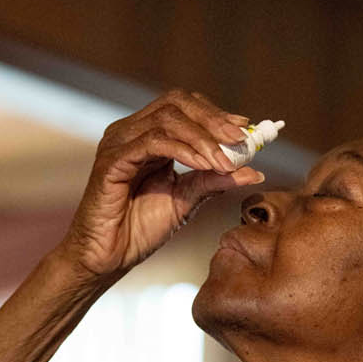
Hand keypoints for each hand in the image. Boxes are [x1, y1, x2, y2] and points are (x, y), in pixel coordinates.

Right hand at [55, 90, 266, 283]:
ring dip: (203, 138)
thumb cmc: (139, 229)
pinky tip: (202, 165)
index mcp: (145, 136)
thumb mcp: (187, 200)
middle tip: (241, 140)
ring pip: (167, 119)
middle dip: (214, 120)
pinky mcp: (110, 162)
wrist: (108, 258)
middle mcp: (129, 132)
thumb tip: (255, 170)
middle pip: (176, 103)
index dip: (217, 114)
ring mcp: (117, 144)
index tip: (246, 131)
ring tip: (224, 162)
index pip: (184, 106)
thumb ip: (215, 180)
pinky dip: (183, 150)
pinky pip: (151, 142)